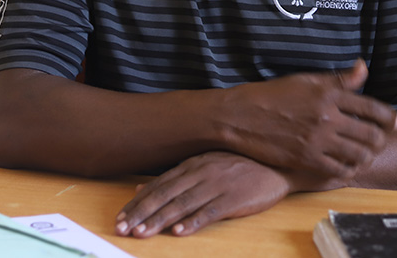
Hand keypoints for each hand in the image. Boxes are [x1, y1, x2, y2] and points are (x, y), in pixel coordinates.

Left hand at [114, 151, 291, 237]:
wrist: (277, 164)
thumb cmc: (238, 165)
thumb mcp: (203, 166)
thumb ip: (172, 178)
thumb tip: (139, 187)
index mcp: (191, 165)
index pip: (158, 185)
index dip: (137, 202)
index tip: (119, 218)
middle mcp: (201, 172)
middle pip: (166, 194)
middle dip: (142, 212)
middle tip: (123, 228)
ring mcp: (217, 184)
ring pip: (183, 204)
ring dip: (161, 220)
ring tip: (143, 233)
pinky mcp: (234, 198)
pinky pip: (211, 211)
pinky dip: (194, 221)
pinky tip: (180, 232)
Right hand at [218, 60, 396, 179]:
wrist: (241, 115)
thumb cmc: (272, 94)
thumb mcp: (306, 80)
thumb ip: (338, 79)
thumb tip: (363, 66)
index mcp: (329, 94)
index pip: (373, 108)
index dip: (389, 118)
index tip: (393, 122)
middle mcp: (327, 117)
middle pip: (371, 135)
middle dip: (381, 140)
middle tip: (379, 142)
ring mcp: (317, 140)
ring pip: (359, 155)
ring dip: (367, 157)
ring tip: (365, 155)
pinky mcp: (306, 158)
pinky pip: (339, 170)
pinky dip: (349, 170)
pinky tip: (347, 166)